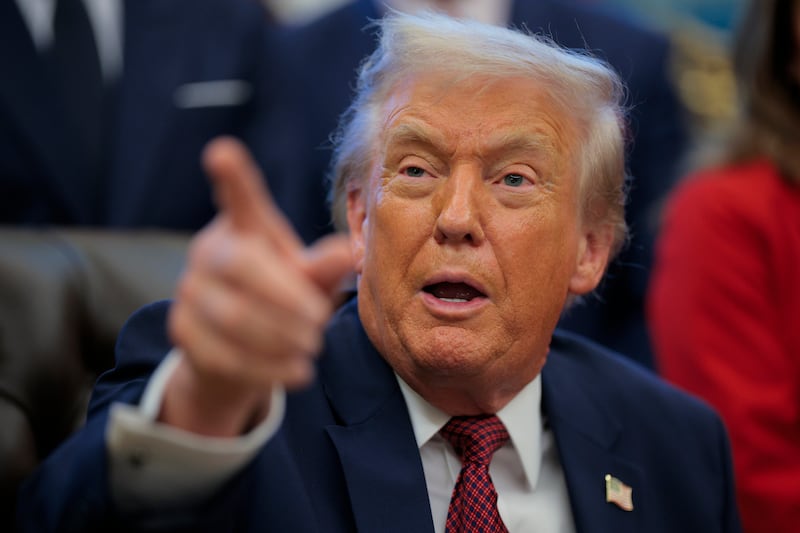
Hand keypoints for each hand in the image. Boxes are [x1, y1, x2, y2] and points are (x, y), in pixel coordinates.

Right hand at [163, 137, 353, 435]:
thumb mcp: (306, 280)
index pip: (238, 199)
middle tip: (321, 322)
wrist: (238, 348)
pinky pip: (222, 354)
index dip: (232, 178)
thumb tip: (348, 250)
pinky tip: (298, 373)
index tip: (222, 151)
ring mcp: (188, 292)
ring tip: (313, 348)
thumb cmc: (281, 298)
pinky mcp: (182, 333)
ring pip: (230, 316)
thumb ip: (322, 267)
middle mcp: (208, 252)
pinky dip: (267, 368)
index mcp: (243, 228)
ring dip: (280, 337)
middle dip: (286, 299)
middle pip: (239, 267)